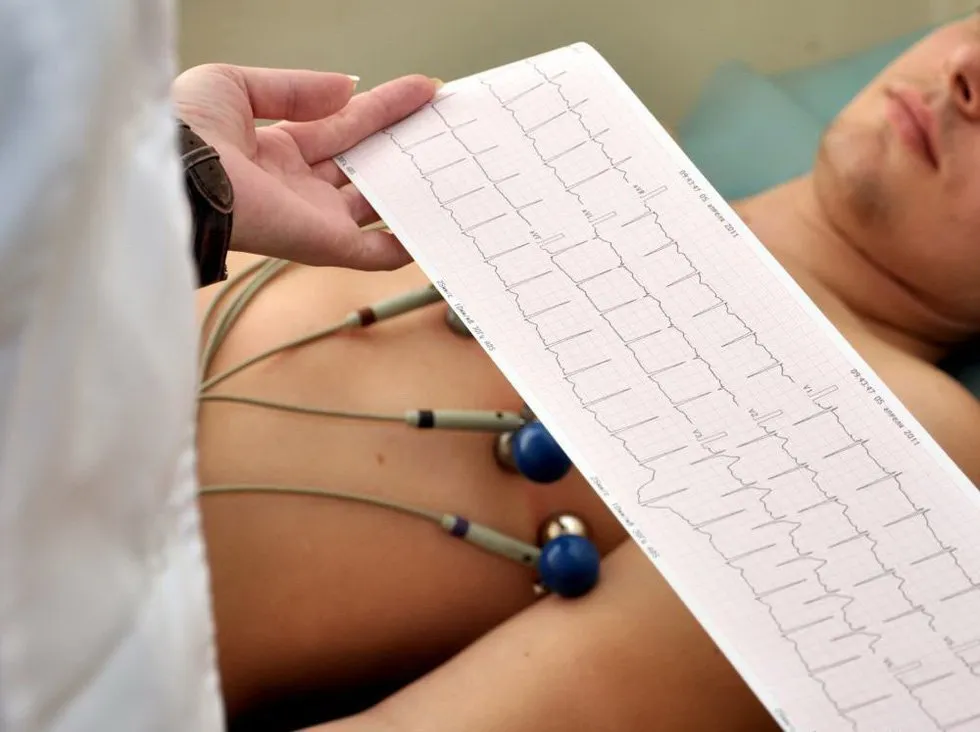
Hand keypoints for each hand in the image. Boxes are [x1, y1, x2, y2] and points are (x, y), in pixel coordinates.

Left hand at [172, 64, 437, 269]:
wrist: (173, 176)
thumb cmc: (186, 130)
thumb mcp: (235, 86)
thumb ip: (295, 89)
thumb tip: (347, 87)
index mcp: (277, 147)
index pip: (343, 124)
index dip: (382, 107)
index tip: (421, 91)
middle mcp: (299, 184)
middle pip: (365, 161)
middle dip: (404, 141)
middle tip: (445, 121)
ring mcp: (315, 216)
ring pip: (375, 204)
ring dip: (411, 188)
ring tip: (454, 165)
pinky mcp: (324, 243)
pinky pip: (373, 251)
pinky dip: (402, 246)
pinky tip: (433, 233)